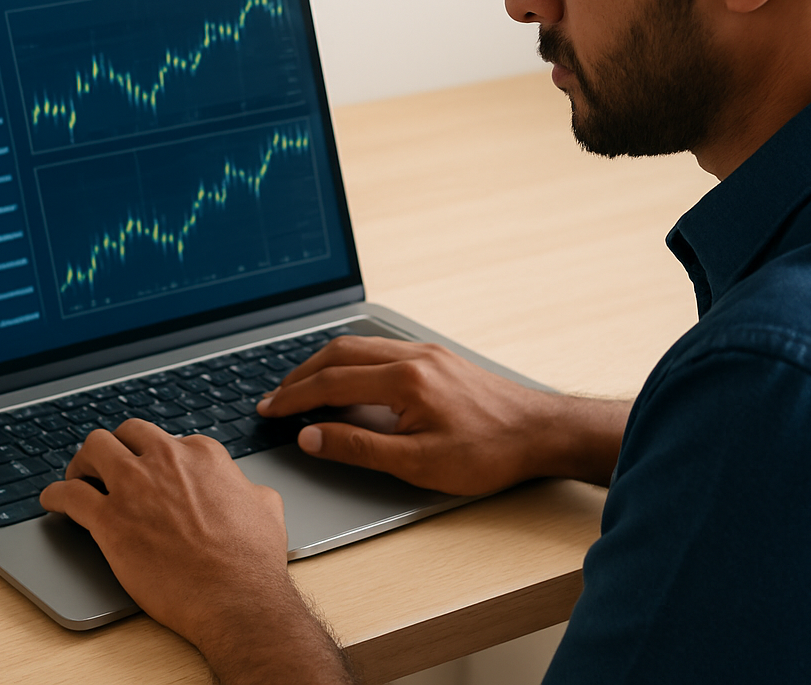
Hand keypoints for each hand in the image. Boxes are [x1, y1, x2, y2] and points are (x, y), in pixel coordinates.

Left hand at [39, 421, 354, 683]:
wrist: (235, 598)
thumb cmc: (252, 561)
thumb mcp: (266, 508)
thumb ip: (247, 489)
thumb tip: (245, 491)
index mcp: (202, 454)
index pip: (167, 440)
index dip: (155, 459)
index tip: (150, 472)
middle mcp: (165, 460)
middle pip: (126, 433)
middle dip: (115, 447)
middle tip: (107, 466)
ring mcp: (134, 487)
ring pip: (93, 449)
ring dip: (82, 462)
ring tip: (78, 477)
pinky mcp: (109, 519)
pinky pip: (68, 494)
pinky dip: (55, 495)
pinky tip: (53, 502)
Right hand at [257, 336, 624, 493]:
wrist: (541, 433)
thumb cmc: (488, 452)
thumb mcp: (418, 463)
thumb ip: (359, 447)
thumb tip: (312, 437)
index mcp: (404, 380)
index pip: (331, 383)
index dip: (294, 399)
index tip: (269, 411)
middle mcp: (412, 356)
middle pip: (339, 354)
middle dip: (301, 375)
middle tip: (276, 398)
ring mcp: (426, 353)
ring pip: (359, 347)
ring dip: (325, 365)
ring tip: (302, 388)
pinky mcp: (437, 358)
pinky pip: (380, 349)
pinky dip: (351, 362)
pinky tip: (347, 378)